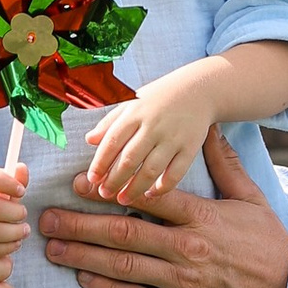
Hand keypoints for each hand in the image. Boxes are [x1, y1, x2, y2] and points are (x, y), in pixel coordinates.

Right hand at [0, 157, 30, 263]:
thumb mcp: (2, 186)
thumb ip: (14, 177)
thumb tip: (21, 168)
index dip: (8, 182)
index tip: (22, 190)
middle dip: (14, 212)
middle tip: (23, 213)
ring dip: (14, 232)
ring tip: (24, 229)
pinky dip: (7, 247)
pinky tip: (15, 241)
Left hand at [38, 126, 287, 287]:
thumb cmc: (271, 244)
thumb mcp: (251, 198)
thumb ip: (225, 164)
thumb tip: (209, 129)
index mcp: (202, 217)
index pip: (147, 198)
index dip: (108, 190)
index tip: (77, 183)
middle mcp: (187, 248)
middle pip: (124, 233)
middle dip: (80, 224)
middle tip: (46, 218)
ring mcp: (183, 282)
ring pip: (123, 266)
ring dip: (83, 256)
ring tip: (53, 248)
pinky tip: (84, 278)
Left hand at [81, 61, 216, 207]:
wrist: (198, 89)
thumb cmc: (159, 97)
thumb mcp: (132, 102)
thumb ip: (110, 121)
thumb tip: (89, 140)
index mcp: (135, 112)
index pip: (113, 141)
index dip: (100, 162)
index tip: (92, 178)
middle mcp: (153, 126)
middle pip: (129, 159)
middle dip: (114, 180)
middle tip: (104, 193)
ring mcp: (173, 138)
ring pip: (151, 170)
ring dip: (135, 188)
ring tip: (123, 199)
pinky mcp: (190, 148)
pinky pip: (176, 173)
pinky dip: (163, 187)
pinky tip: (151, 193)